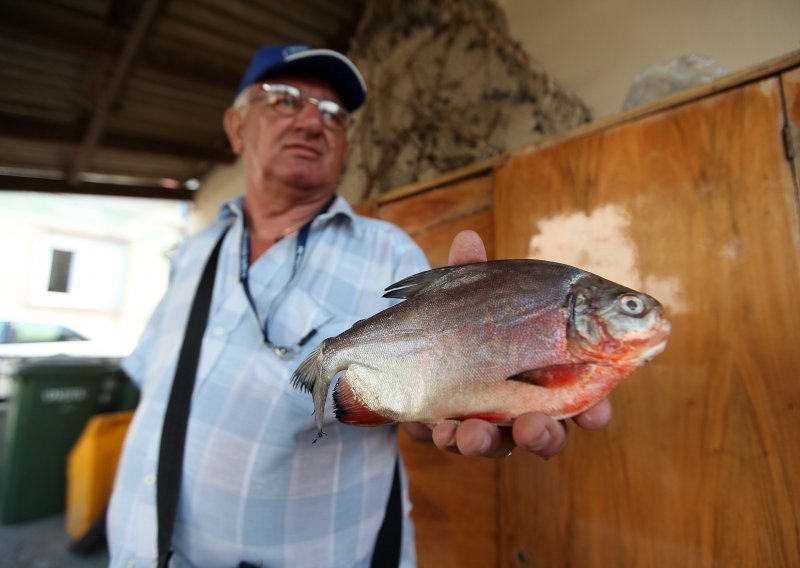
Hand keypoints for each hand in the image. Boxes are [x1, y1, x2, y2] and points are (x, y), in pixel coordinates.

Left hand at [404, 230, 611, 458]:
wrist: (411, 346)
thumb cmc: (462, 321)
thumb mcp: (467, 296)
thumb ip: (472, 273)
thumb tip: (466, 240)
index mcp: (544, 375)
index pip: (582, 400)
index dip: (594, 411)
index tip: (595, 412)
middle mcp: (520, 407)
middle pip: (546, 434)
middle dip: (542, 435)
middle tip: (532, 426)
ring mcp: (485, 423)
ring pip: (499, 444)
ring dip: (487, 442)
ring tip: (471, 433)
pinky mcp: (448, 431)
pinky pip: (453, 442)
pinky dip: (448, 438)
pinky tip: (441, 431)